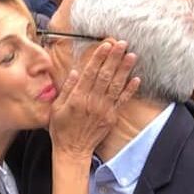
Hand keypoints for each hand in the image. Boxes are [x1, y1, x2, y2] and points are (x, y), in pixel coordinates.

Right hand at [49, 40, 138, 158]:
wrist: (73, 150)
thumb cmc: (61, 129)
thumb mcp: (57, 108)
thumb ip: (66, 89)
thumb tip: (75, 72)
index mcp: (78, 97)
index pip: (90, 72)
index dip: (99, 57)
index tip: (106, 45)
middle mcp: (92, 101)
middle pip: (105, 75)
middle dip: (114, 58)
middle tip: (122, 44)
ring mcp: (104, 109)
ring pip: (116, 85)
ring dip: (124, 70)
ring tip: (132, 55)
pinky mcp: (111, 117)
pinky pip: (122, 101)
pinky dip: (130, 90)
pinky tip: (136, 79)